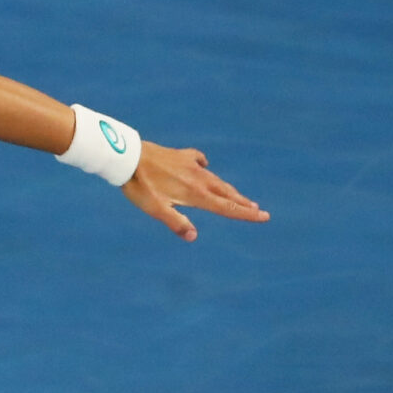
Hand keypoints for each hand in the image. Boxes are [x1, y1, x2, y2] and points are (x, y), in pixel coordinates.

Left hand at [124, 142, 267, 240]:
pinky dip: (204, 165)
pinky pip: (198, 160)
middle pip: (226, 193)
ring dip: (228, 188)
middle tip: (257, 209)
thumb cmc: (140, 185)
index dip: (245, 214)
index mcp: (195, 194)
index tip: (264, 217)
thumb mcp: (155, 209)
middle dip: (242, 202)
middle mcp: (198, 178)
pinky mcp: (180, 156)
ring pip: (215, 179)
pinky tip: (204, 165)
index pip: (226, 207)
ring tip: (237, 194)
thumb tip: (193, 236)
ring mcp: (190, 165)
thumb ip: (175, 222)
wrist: (129, 156)